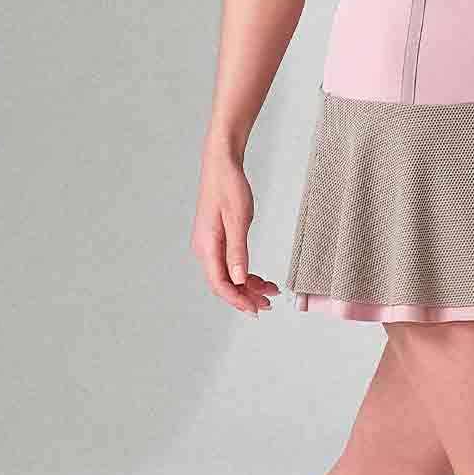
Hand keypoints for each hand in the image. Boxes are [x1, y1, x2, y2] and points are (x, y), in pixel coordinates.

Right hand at [191, 154, 279, 314]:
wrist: (221, 165)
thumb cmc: (229, 187)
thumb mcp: (238, 220)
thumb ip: (238, 252)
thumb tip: (239, 279)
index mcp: (207, 246)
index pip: (220, 284)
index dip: (238, 300)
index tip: (255, 309)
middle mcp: (204, 249)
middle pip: (223, 283)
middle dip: (245, 296)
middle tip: (268, 304)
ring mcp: (209, 245)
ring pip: (227, 275)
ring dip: (247, 286)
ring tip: (269, 292)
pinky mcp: (216, 240)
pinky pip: (228, 264)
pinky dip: (244, 273)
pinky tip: (259, 277)